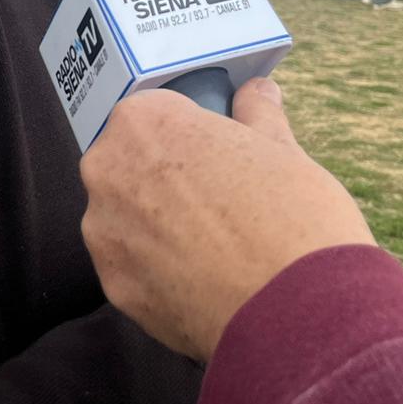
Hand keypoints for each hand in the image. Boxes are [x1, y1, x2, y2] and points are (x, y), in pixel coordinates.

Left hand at [79, 79, 374, 362]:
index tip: (213, 157)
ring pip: (125, 219)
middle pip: (129, 165)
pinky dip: (158, 273)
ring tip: (211, 248)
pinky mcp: (113, 287)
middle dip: (162, 180)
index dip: (186, 137)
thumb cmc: (294, 217)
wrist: (299, 313)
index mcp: (142, 123)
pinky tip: (200, 281)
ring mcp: (103, 232)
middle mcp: (106, 170)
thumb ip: (257, 114)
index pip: (153, 116)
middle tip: (216, 203)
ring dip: (155, 227)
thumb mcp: (282, 149)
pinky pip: (132, 269)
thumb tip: (257, 91)